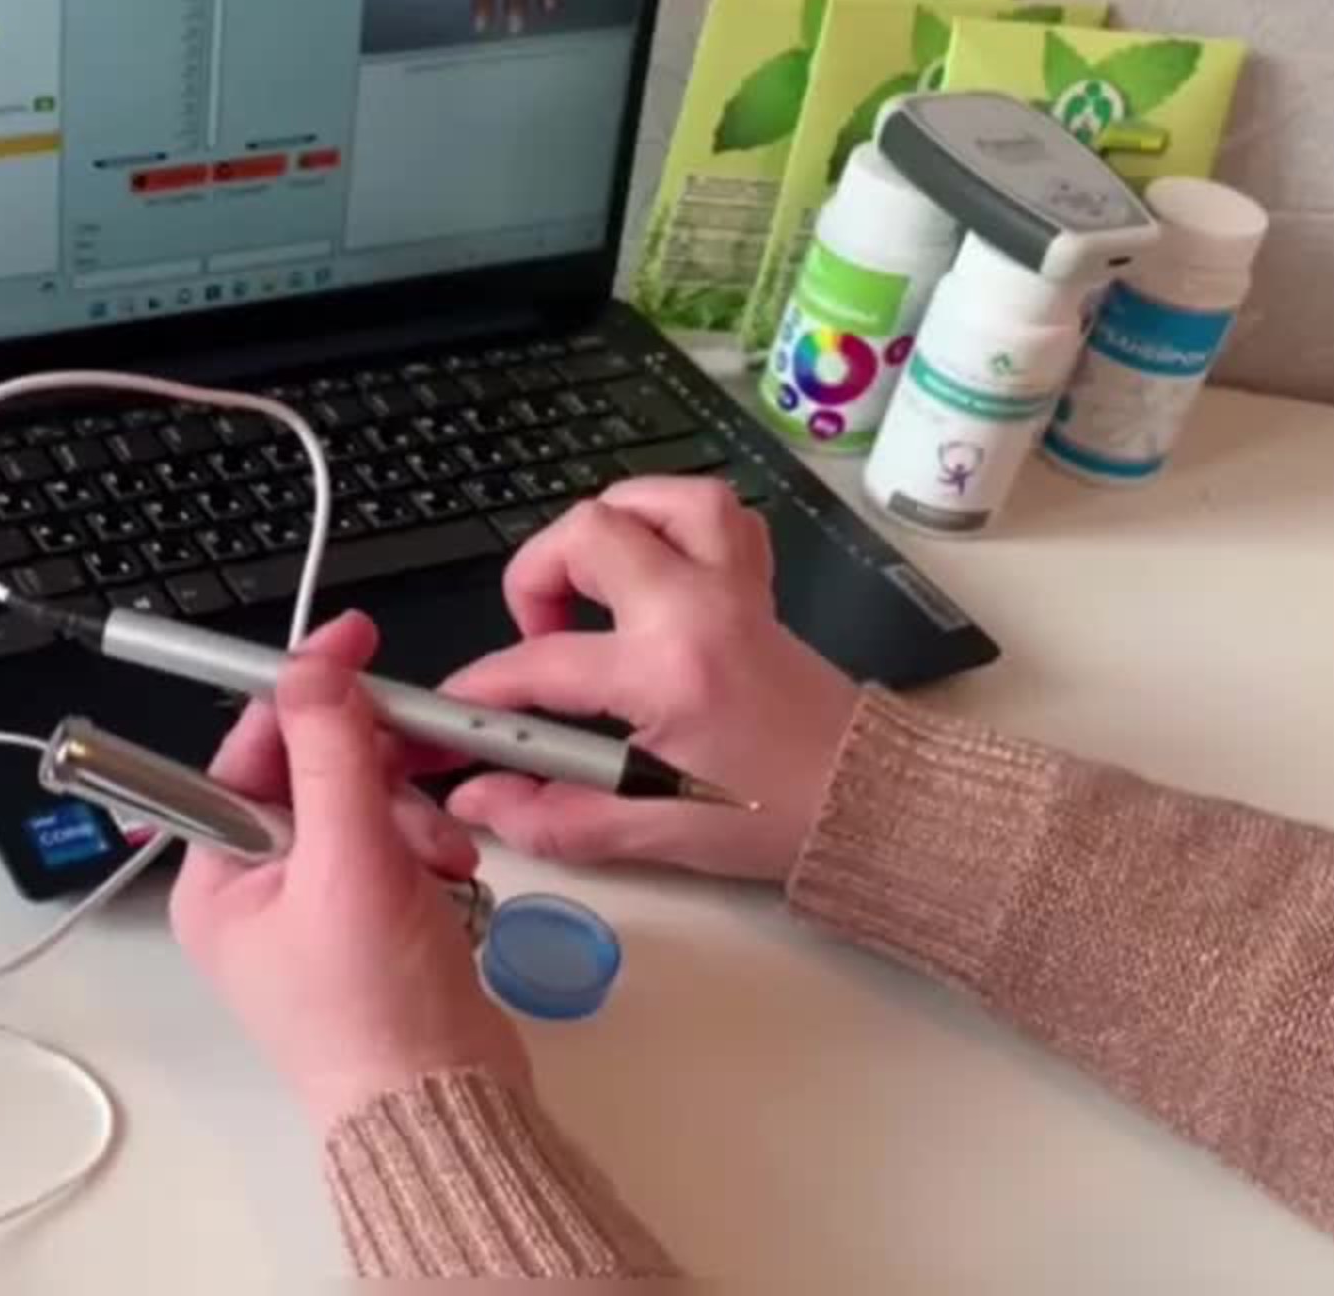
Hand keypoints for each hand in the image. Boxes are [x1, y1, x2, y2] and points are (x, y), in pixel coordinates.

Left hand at [171, 612, 526, 1128]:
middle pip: (311, 773)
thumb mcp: (351, 860)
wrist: (443, 1105)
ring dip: (411, 816)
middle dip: (376, 773)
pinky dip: (427, 850)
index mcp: (216, 877)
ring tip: (441, 858)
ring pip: (362, 805)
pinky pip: (393, 846)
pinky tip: (450, 877)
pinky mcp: (366, 921)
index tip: (351, 645)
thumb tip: (312, 668)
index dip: (303, 694)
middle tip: (421, 761)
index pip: (249, 751)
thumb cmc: (375, 1014)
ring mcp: (312, 906)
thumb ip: (332, 753)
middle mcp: (254, 889)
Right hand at [440, 478, 861, 882]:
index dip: (483, 686)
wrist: (874, 805)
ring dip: (606, 528)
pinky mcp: (756, 586)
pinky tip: (649, 568)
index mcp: (669, 672)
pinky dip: (668, 524)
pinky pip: (712, 514)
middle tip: (536, 636)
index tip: (459, 706)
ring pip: (654, 499)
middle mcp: (698, 609)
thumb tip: (480, 798)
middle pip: (587, 532)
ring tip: (588, 583)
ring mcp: (733, 586)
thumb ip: (554, 817)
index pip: (542, 662)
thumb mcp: (655, 834)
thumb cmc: (778, 818)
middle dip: (536, 574)